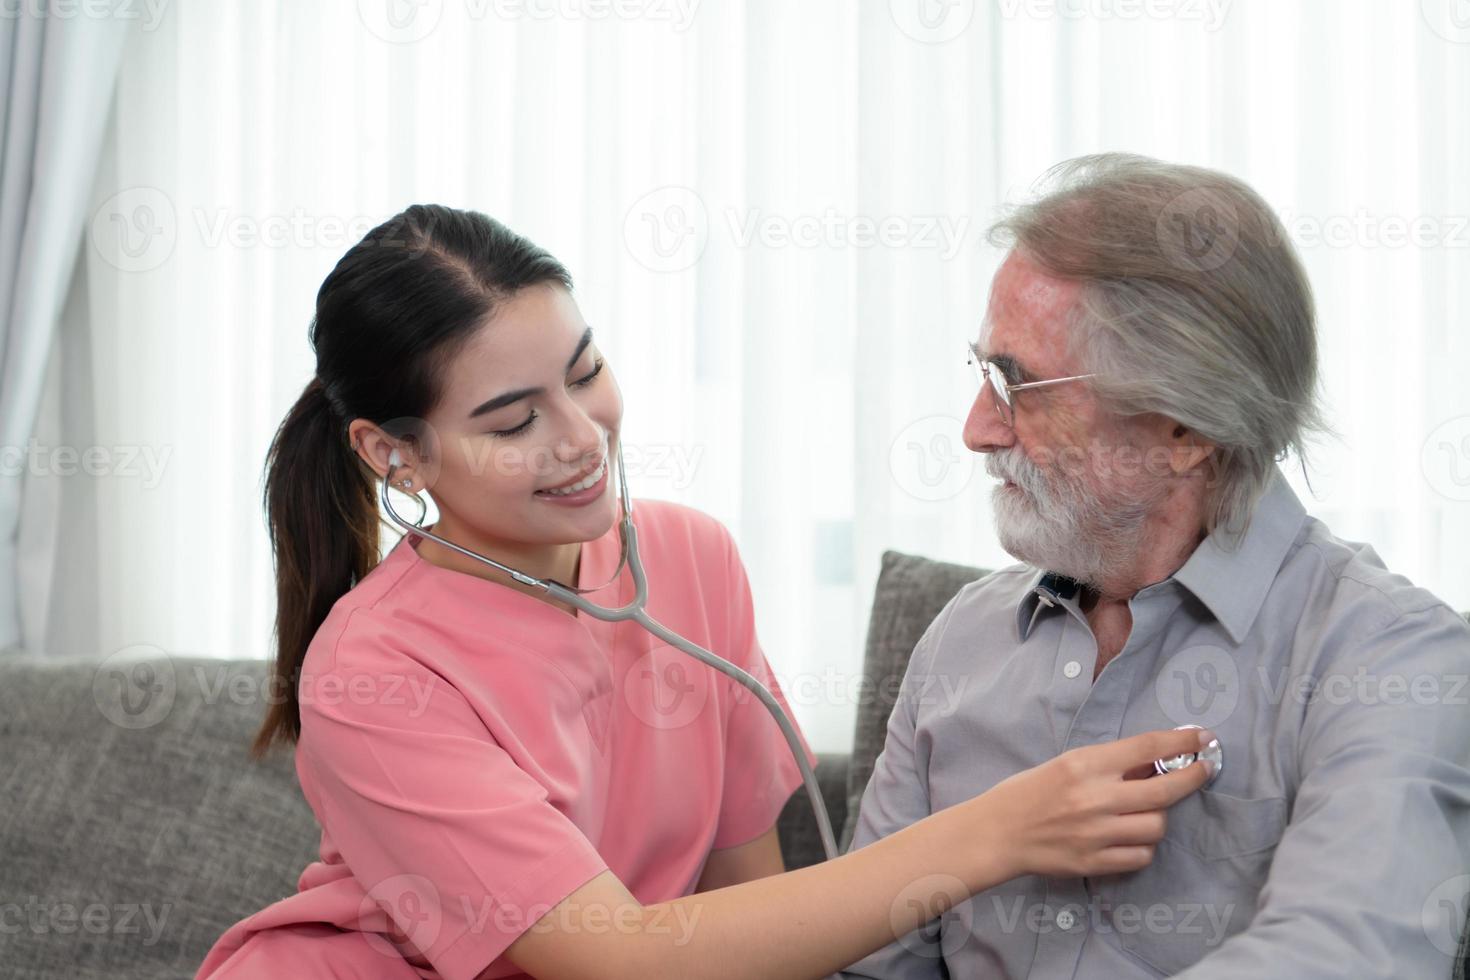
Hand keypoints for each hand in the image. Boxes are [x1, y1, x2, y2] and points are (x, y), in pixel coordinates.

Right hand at [983, 727, 1215, 879]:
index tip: (1201, 738)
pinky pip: (1141, 855)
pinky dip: (1143, 846)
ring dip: (1159, 816)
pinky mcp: (1095, 862)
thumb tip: (1154, 763)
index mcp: (1085, 764)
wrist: (998, 831)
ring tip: (1146, 811)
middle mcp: (1095, 798)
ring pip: (1156, 826)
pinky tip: (1132, 837)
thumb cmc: (1029, 791)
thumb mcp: (1066, 764)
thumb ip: (1107, 765)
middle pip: (1164, 788)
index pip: (1146, 748)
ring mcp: (1096, 833)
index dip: (1180, 741)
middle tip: (1202, 769)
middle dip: (1192, 777)